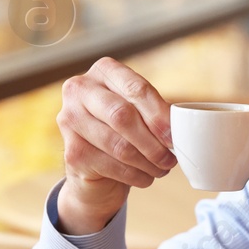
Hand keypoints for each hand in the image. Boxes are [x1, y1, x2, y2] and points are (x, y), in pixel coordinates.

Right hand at [56, 57, 178, 234]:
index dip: (159, 114)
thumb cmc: (123, 132)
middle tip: (170, 158)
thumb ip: (155, 113)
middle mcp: (80, 89)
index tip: (175, 136)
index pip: (136, 89)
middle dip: (152, 141)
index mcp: (103, 71)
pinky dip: (135, 175)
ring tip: (162, 169)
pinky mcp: (71, 152)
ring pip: (118, 145)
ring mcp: (69, 120)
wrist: (93, 166)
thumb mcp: (139, 113)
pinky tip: (145, 177)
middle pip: (122, 115)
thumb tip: (179, 130)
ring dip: (147, 162)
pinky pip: (111, 166)